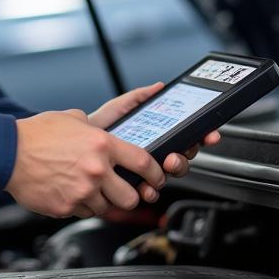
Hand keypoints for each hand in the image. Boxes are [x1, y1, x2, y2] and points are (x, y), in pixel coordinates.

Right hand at [5, 109, 165, 218]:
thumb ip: (96, 128)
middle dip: (128, 195)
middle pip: (130, 197)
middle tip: (121, 190)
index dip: (155, 174)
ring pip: (107, 208)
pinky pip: (84, 212)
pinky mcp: (67, 207)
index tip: (155, 178)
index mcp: (103, 144)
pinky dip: (80, 205)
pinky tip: (70, 191)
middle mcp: (96, 170)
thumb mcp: (73, 119)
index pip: (144, 163)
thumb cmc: (37, 134)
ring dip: (101, 201)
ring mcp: (82, 191)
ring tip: (87, 187)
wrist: (8, 152)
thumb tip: (106, 131)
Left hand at [88, 82, 221, 202]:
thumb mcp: (118, 108)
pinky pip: (150, 192)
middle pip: (183, 156)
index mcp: (156, 137)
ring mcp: (145, 173)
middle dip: (187, 155)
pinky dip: (151, 192)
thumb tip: (159, 86)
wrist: (70, 149)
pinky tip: (146, 188)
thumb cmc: (94, 130)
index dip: (201, 135)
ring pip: (170, 175)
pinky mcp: (133, 187)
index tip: (208, 133)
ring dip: (173, 171)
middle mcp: (155, 155)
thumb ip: (138, 97)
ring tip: (165, 164)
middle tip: (177, 152)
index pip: (184, 136)